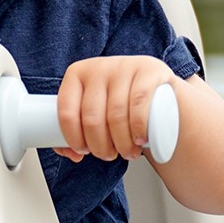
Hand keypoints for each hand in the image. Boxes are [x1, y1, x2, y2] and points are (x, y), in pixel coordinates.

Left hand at [56, 55, 178, 162]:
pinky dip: (138, 127)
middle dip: (99, 146)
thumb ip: (77, 131)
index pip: (66, 111)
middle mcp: (99, 68)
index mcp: (77, 75)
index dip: (73, 138)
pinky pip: (139, 102)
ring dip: (121, 143)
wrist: (156, 85)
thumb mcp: (96, 109)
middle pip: (92, 117)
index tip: (84, 151)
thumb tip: (72, 154)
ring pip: (116, 114)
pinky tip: (139, 139)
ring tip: (127, 152)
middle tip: (109, 155)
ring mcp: (124, 66)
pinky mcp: (149, 70)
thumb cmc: (120, 100)